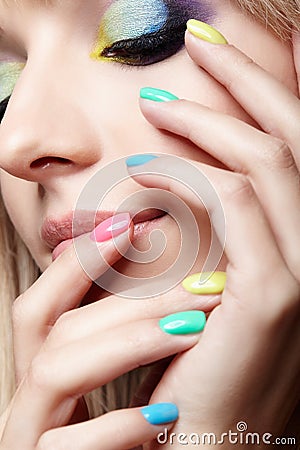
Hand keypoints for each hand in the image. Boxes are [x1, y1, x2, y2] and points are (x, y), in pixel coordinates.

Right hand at [0, 217, 213, 449]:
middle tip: (200, 288)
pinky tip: (165, 409)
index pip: (44, 300)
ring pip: (55, 370)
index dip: (80, 260)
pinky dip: (117, 424)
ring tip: (193, 332)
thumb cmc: (138, 429)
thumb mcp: (120, 370)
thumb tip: (156, 262)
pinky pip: (64, 447)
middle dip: (130, 301)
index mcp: (45, 367)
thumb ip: (120, 324)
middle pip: (56, 327)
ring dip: (128, 344)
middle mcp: (29, 398)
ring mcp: (31, 437)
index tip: (129, 225)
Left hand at [126, 27, 299, 446]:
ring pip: (265, 160)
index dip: (270, 81)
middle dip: (245, 76)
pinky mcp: (274, 294)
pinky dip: (188, 175)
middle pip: (290, 132)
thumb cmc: (211, 348)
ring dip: (209, 120)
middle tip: (196, 38)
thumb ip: (229, 217)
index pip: (298, 138)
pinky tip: (144, 166)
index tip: (224, 46)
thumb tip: (201, 160)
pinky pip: (233, 204)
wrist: (217, 427)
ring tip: (156, 103)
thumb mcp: (226, 271)